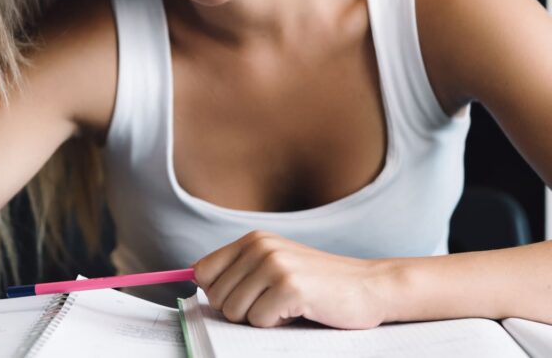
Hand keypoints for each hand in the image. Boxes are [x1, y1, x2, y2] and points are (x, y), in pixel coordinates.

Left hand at [191, 231, 391, 328]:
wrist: (370, 286)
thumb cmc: (319, 284)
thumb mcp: (275, 266)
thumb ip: (240, 271)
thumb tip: (196, 281)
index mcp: (252, 240)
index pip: (202, 271)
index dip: (213, 293)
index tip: (236, 300)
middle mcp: (259, 247)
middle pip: (216, 297)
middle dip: (241, 311)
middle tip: (273, 304)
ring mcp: (274, 265)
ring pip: (234, 312)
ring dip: (259, 319)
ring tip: (287, 307)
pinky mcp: (290, 287)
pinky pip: (258, 321)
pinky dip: (276, 325)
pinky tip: (299, 311)